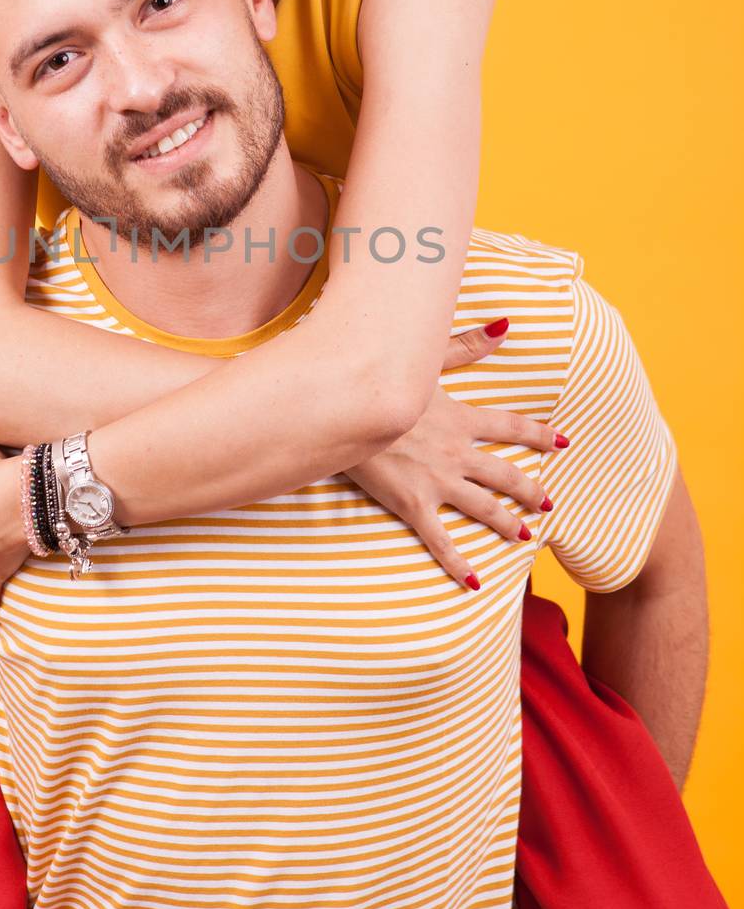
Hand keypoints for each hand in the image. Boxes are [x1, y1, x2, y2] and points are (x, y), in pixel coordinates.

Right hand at [345, 319, 565, 589]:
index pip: (512, 427)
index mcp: (461, 417)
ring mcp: (437, 482)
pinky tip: (475, 583)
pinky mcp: (413, 505)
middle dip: (530, 490)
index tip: (562, 443)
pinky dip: (459, 564)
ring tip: (525, 536)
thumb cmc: (382, 382)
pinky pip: (441, 541)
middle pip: (505, 475)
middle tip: (548, 503)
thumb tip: (507, 325)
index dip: (539, 435)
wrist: (346, 412)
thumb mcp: (427, 360)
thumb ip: (468, 346)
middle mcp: (457, 452)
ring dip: (507, 522)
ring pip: (484, 508)